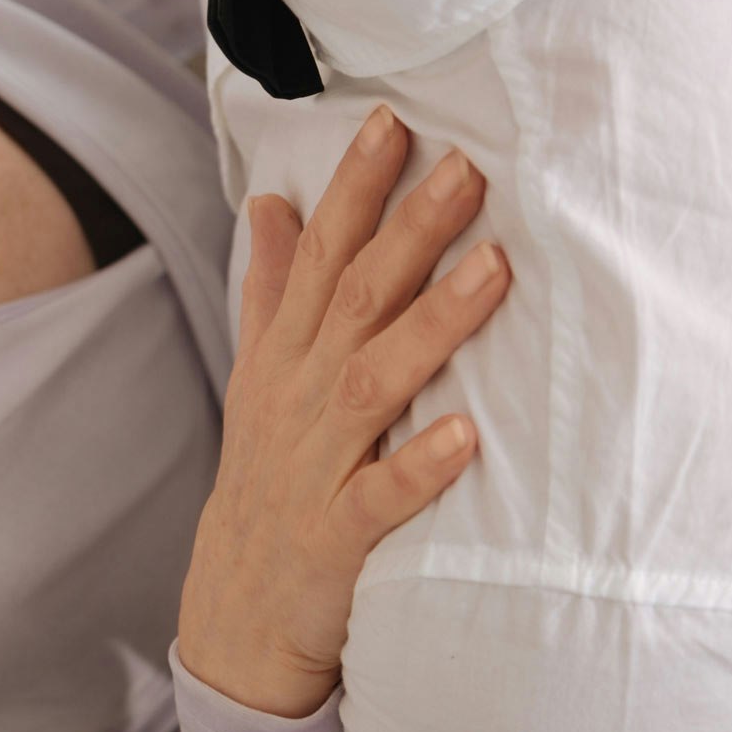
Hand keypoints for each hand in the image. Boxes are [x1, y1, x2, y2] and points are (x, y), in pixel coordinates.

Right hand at [176, 106, 510, 717]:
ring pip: (374, 381)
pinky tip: (465, 435)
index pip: (318, 254)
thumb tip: (270, 201)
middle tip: (465, 169)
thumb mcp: (258, 376)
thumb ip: (271, 289)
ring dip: (433, 325)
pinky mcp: (337, 532)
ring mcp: (316, 462)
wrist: (237, 608)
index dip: (353, 189)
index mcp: (285, 356)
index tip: (393, 123)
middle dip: (407, 231)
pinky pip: (379, 496)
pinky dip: (418, 465)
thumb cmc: (266, 481)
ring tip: (494, 270)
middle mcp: (298, 396)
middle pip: (354, 299)